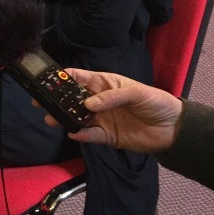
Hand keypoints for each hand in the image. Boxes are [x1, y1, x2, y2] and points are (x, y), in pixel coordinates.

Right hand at [46, 70, 181, 152]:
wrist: (173, 129)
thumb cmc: (156, 103)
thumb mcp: (137, 93)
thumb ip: (112, 97)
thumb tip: (88, 103)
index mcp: (106, 85)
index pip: (81, 78)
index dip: (64, 77)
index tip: (48, 79)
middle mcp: (101, 101)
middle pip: (74, 100)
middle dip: (57, 100)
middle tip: (40, 102)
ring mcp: (103, 119)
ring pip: (78, 118)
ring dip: (64, 118)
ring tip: (51, 119)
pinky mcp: (108, 137)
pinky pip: (90, 135)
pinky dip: (81, 134)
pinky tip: (73, 132)